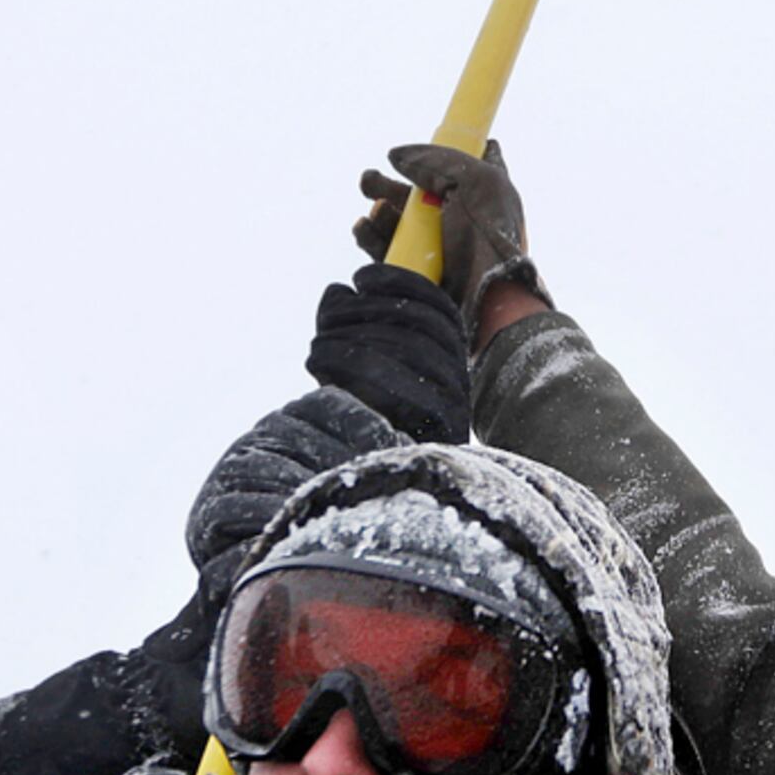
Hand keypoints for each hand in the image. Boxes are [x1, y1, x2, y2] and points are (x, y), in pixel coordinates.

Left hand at [303, 264, 468, 442]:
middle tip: (326, 318)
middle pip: (423, 326)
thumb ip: (346, 327)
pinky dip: (356, 369)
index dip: (400, 284)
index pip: (437, 308)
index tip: (360, 278)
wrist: (362, 496)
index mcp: (446, 361)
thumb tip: (336, 291)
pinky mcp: (439, 433)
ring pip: (414, 351)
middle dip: (366, 311)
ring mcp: (455, 409)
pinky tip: (322, 372)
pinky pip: (404, 389)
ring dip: (354, 340)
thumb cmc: (357, 428)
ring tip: (316, 348)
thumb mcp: (350, 370)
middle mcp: (458, 382)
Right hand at [353, 141, 547, 339]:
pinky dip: (371, 236)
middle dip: (387, 185)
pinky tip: (364, 227)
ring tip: (377, 211)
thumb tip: (395, 156)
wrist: (486, 300)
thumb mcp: (476, 181)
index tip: (413, 153)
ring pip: (395, 223)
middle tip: (368, 181)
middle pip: (413, 195)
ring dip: (379, 213)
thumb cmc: (490, 240)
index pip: (460, 165)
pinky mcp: (416, 272)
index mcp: (481, 195)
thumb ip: (436, 160)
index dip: (437, 155)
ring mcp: (436, 248)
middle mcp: (457, 220)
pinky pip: (385, 250)